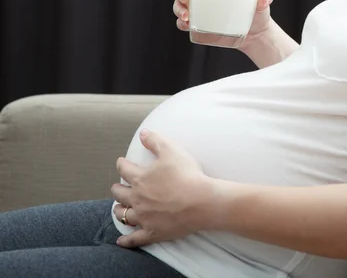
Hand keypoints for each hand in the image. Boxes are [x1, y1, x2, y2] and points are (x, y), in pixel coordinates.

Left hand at [111, 130, 217, 247]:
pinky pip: (134, 239)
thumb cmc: (188, 175)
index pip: (124, 169)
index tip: (122, 162)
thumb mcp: (172, 151)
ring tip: (118, 208)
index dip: (122, 164)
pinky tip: (120, 241)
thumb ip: (155, 141)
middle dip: (118, 188)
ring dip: (119, 210)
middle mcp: (138, 199)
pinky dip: (126, 240)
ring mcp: (144, 217)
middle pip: (120, 193)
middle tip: (119, 186)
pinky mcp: (153, 232)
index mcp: (140, 179)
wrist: (202, 201)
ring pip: (124, 215)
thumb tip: (143, 133)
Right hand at [172, 0, 274, 41]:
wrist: (256, 36)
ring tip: (187, 16)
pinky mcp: (199, 26)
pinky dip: (181, 24)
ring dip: (178, 8)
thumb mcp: (262, 3)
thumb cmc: (257, 13)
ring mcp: (199, 11)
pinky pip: (183, 23)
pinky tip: (187, 25)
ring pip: (179, 5)